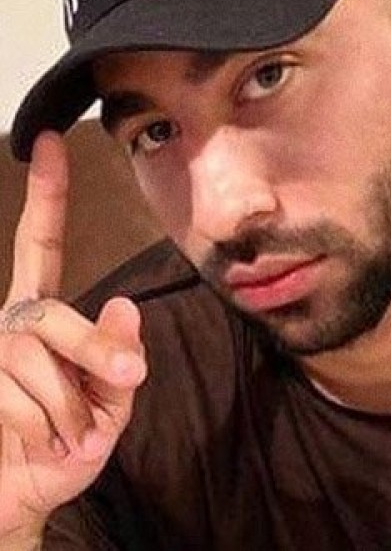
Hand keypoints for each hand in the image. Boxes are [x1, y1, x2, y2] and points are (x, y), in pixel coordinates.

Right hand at [0, 131, 146, 537]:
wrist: (23, 499)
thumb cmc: (67, 445)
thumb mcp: (109, 405)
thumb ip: (116, 359)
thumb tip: (124, 307)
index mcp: (42, 315)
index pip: (38, 245)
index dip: (46, 195)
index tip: (51, 142)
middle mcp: (8, 323)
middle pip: (51, 314)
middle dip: (93, 350)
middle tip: (127, 378)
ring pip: (35, 364)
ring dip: (67, 411)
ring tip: (66, 435)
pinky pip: (15, 400)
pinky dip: (45, 431)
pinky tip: (38, 444)